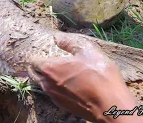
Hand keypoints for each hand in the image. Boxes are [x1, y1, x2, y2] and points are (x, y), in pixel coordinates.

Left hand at [28, 33, 142, 122]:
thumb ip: (68, 42)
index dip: (36, 55)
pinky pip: (52, 93)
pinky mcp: (62, 106)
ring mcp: (53, 97)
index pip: (32, 61)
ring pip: (42, 85)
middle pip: (34, 74)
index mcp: (49, 68)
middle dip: (36, 67)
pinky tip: (66, 84)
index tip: (42, 52)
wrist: (110, 104)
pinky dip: (54, 87)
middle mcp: (46, 84)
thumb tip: (56, 37)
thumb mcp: (86, 51)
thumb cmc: (98, 74)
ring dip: (44, 77)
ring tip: (55, 72)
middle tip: (45, 61)